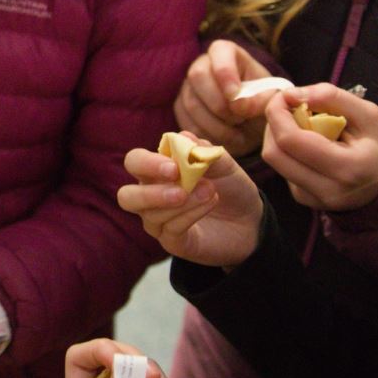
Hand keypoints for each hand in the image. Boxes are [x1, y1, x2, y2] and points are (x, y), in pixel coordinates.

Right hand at [118, 138, 261, 266]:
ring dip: (182, 202)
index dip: (147, 164)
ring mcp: (159, 222)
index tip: (173, 167)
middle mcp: (150, 197)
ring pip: (151, 215)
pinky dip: (191, 214)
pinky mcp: (173, 242)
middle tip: (179, 186)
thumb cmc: (230, 187)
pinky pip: (171, 229)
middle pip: (126, 197)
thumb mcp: (222, 164)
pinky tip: (210, 203)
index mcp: (156, 172)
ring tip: (210, 191)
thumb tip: (183, 136)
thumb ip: (203, 149)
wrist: (251, 219)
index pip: (134, 163)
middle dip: (149, 193)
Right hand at [174, 40, 273, 156]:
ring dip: (216, 124)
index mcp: (227, 52)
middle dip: (219, 103)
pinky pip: (186, 121)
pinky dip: (207, 135)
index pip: (219, 51)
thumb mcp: (270, 99)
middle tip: (240, 119)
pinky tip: (225, 140)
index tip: (235, 95)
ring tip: (238, 132)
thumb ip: (259, 100)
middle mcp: (202, 64)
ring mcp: (188, 86)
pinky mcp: (181, 107)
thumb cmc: (262, 103)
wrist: (252, 122)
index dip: (225, 72)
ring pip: (191, 103)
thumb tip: (238, 105)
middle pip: (198, 76)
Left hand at [262, 86, 377, 209]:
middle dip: (273, 123)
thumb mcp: (369, 113)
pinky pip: (283, 170)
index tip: (283, 95)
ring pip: (274, 162)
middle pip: (274, 153)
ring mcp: (315, 200)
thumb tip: (291, 94)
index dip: (277, 113)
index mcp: (348, 168)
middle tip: (288, 106)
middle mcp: (329, 190)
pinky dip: (287, 151)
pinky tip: (307, 143)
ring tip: (300, 122)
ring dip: (277, 136)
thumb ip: (332, 98)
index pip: (291, 140)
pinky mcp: (306, 200)